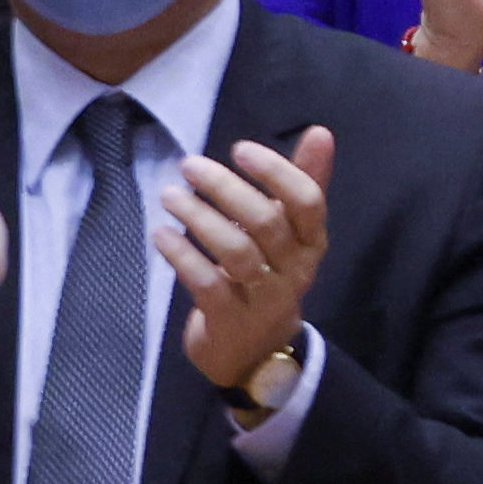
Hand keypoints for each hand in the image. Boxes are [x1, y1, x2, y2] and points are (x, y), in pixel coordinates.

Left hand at [157, 128, 332, 392]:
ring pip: (236, 253)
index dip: (276, 172)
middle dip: (225, 188)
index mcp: (311, 242)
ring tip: (169, 194)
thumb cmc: (269, 273)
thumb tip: (321, 131)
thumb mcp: (288, 231)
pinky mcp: (231, 321)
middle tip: (189, 165)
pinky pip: (207, 284)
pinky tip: (161, 234)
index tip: (240, 149)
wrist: (256, 352)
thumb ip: (302, 181)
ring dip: (199, 218)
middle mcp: (294, 270)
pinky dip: (182, 256)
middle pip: (266, 223)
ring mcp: (264, 299)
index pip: (307, 202)